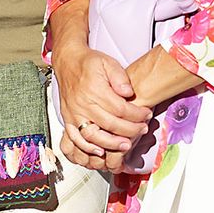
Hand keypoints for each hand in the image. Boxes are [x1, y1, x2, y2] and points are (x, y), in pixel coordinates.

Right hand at [52, 46, 150, 170]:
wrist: (67, 61)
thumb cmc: (88, 63)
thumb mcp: (108, 62)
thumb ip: (120, 76)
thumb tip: (128, 92)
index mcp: (94, 89)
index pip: (121, 109)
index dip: (137, 114)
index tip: (146, 114)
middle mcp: (83, 103)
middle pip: (110, 124)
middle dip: (130, 130)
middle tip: (142, 129)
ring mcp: (74, 113)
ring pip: (93, 135)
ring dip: (111, 144)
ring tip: (126, 145)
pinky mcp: (68, 119)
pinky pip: (76, 138)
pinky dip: (87, 147)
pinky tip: (100, 151)